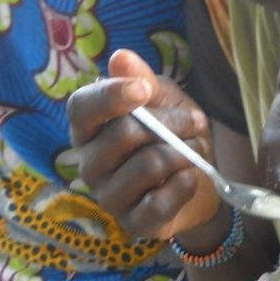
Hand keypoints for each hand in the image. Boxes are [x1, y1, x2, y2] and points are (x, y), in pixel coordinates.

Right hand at [67, 49, 221, 239]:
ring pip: (148, 165)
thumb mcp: (164, 98)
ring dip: (184, 152)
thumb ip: (142, 79)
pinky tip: (191, 177)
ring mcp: (108, 196)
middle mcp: (89, 163)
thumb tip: (120, 57)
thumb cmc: (173, 133)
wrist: (198, 181)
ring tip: (196, 149)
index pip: (81, 108)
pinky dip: (184, 184)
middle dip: (171, 123)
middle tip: (194, 122)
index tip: (144, 90)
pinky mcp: (133, 223)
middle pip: (124, 134)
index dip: (110, 96)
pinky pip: (159, 202)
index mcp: (89, 128)